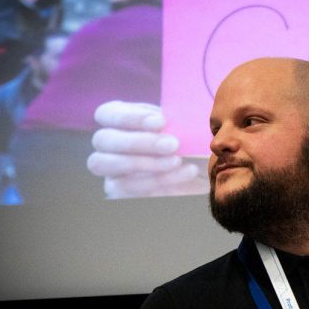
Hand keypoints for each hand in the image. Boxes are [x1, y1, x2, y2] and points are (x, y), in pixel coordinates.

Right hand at [87, 101, 208, 198]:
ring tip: (177, 160)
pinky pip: (127, 189)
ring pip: (108, 165)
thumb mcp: (189, 130)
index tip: (161, 121)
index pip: (106, 113)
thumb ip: (176, 119)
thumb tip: (171, 115)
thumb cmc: (195, 148)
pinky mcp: (120, 195)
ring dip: (145, 162)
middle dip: (138, 141)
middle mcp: (110, 148)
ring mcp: (112, 173)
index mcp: (123, 124)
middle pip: (102, 140)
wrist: (206, 178)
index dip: (129, 116)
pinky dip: (159, 180)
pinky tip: (185, 173)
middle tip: (173, 144)